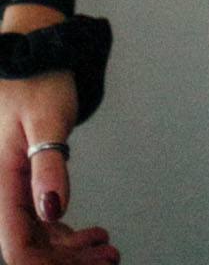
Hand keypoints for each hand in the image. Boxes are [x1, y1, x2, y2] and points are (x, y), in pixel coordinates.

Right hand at [0, 71, 116, 263]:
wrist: (35, 54)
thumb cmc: (38, 80)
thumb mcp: (47, 119)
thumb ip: (49, 167)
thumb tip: (52, 211)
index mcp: (1, 183)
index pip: (17, 246)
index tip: (83, 263)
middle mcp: (4, 193)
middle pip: (30, 248)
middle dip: (65, 261)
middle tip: (108, 258)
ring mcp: (15, 191)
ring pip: (38, 239)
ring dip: (70, 253)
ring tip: (107, 250)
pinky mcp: (27, 185)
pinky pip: (42, 224)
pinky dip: (66, 236)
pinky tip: (91, 236)